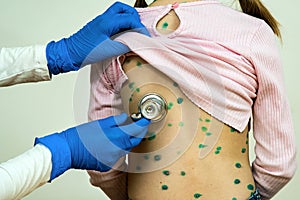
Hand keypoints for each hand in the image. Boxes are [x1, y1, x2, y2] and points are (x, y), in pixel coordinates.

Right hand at [34, 113, 149, 180]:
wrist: (68, 150)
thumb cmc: (80, 136)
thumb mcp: (99, 123)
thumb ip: (116, 121)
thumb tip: (126, 118)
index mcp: (117, 136)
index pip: (136, 129)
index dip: (143, 123)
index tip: (145, 119)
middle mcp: (118, 149)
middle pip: (134, 140)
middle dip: (137, 133)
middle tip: (137, 125)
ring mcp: (113, 158)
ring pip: (125, 148)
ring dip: (125, 141)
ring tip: (118, 133)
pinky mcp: (108, 165)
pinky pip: (116, 156)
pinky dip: (115, 150)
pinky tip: (108, 144)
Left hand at [46, 2, 148, 74]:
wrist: (70, 53)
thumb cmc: (85, 51)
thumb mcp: (109, 50)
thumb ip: (124, 46)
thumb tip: (135, 44)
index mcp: (107, 22)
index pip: (129, 19)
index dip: (140, 28)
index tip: (145, 36)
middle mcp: (104, 18)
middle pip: (124, 9)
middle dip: (134, 18)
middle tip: (139, 30)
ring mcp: (101, 21)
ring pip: (118, 12)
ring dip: (128, 19)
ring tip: (133, 31)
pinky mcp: (99, 26)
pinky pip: (113, 19)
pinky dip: (121, 24)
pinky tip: (123, 34)